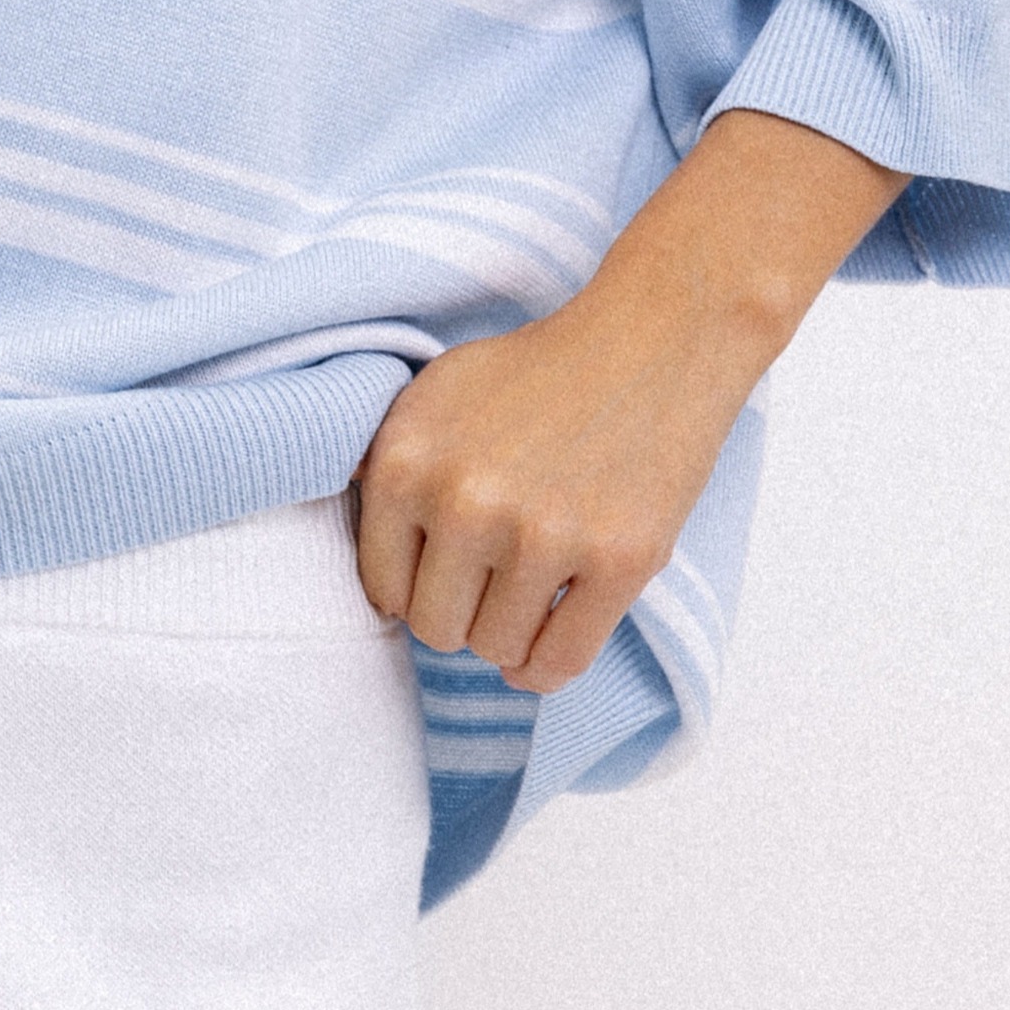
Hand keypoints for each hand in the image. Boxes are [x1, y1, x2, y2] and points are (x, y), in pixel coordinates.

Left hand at [353, 109, 910, 690]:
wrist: (651, 341)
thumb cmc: (538, 373)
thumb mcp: (432, 397)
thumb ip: (386, 467)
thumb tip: (357, 540)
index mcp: (407, 464)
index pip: (383, 588)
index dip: (414, 589)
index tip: (443, 577)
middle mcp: (466, 504)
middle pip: (436, 628)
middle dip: (460, 614)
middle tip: (490, 585)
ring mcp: (545, 536)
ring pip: (496, 649)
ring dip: (508, 636)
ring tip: (526, 596)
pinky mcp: (619, 562)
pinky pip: (559, 662)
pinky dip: (545, 668)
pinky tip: (543, 647)